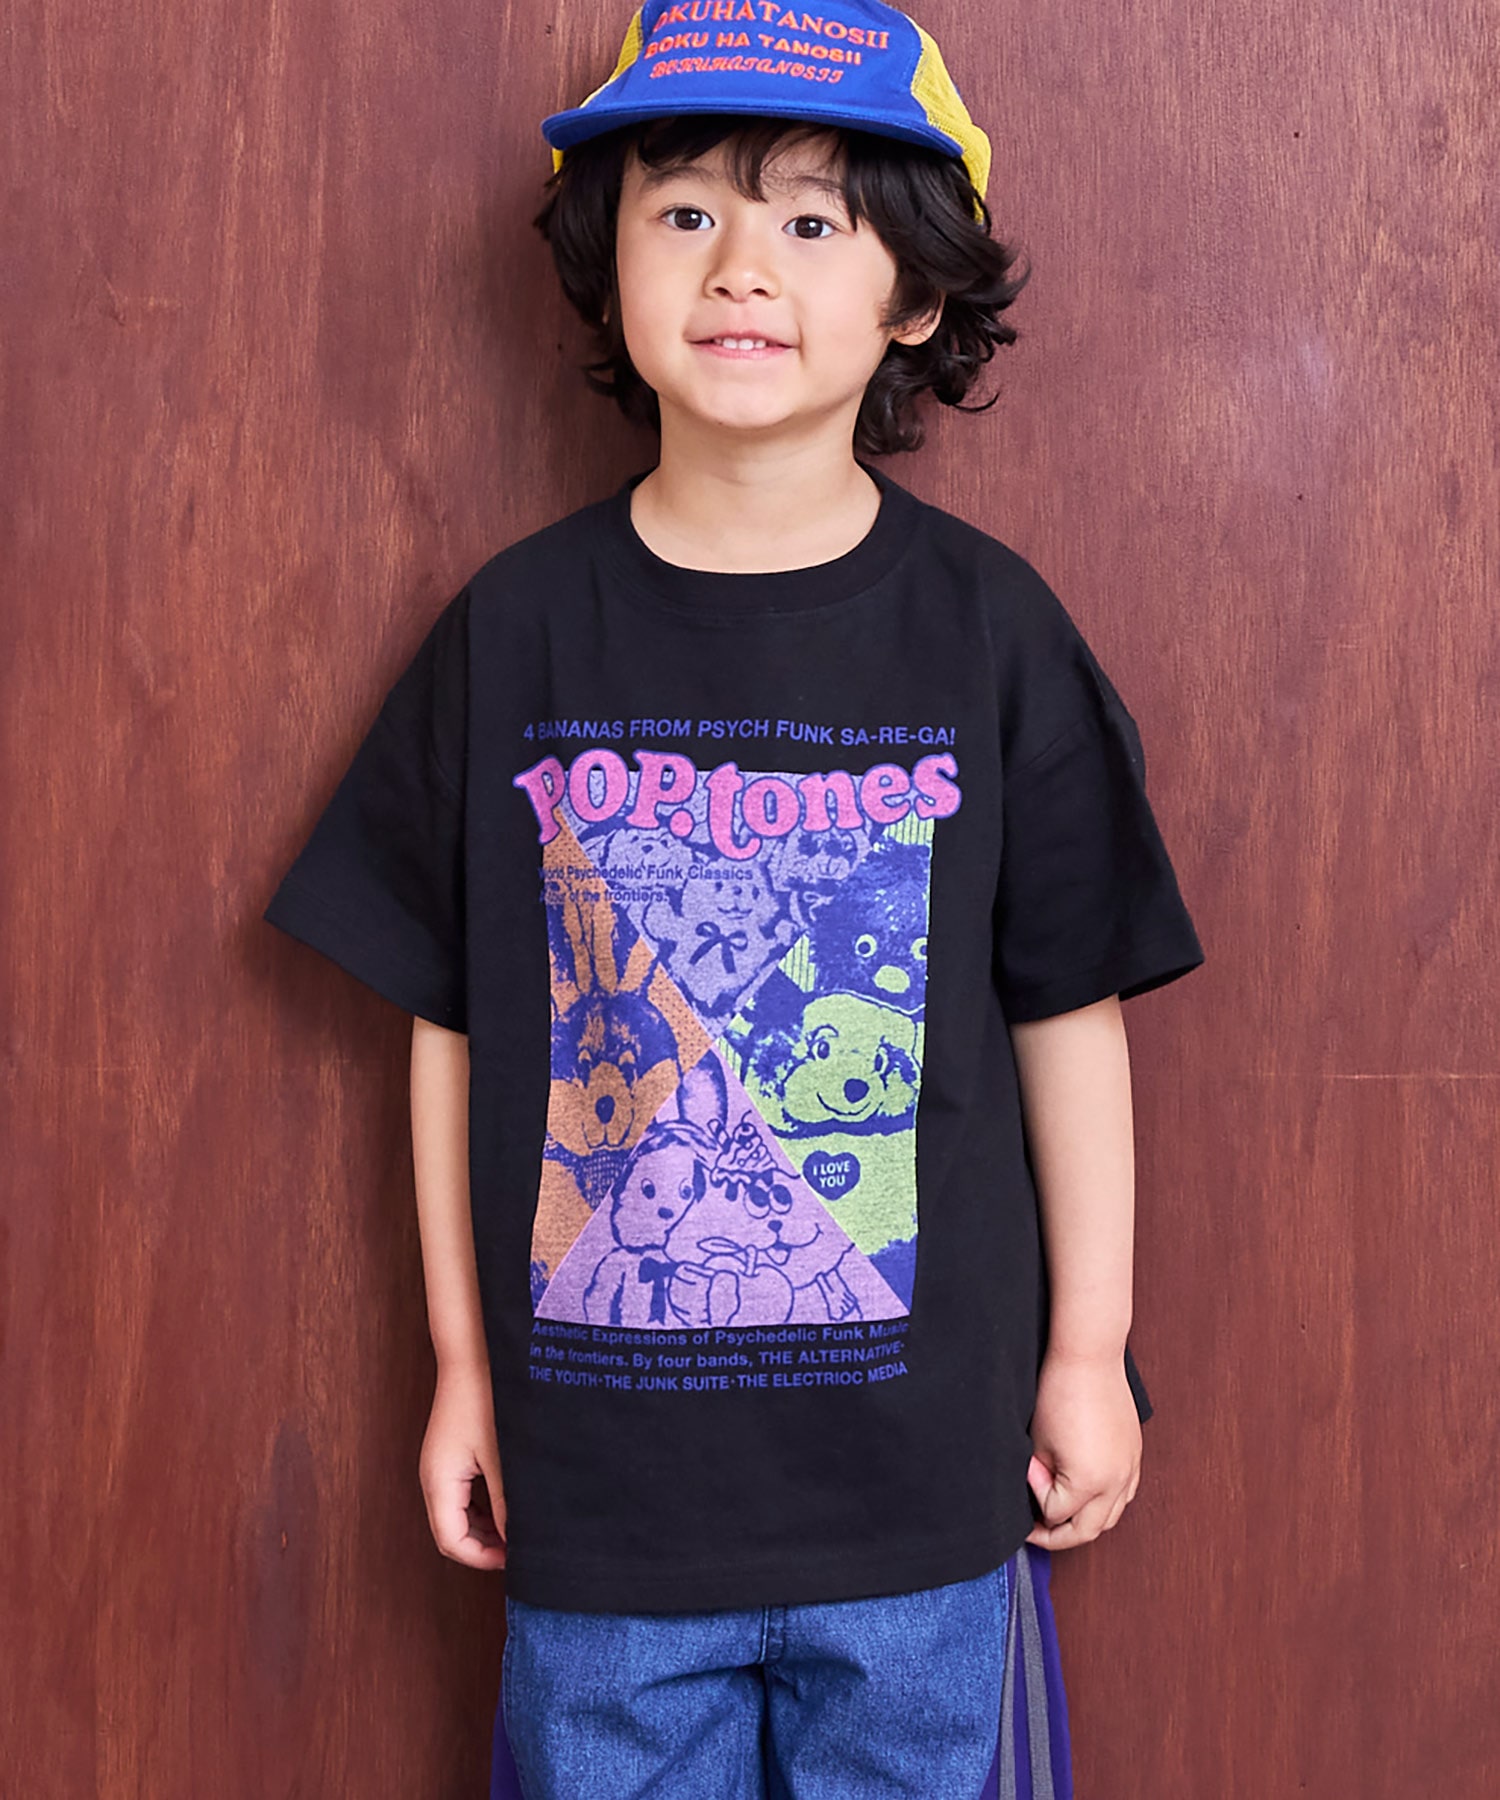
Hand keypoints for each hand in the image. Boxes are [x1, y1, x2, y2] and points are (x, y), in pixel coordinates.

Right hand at [419, 1361, 507, 1569]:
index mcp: (439, 1481)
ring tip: (522, 1526)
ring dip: (488, 1526)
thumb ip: (508, 1503)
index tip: (517, 1559)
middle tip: (523, 1547)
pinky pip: (466, 1493)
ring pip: (461, 1513)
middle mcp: (434, 1476)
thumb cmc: (486, 1397)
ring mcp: (442, 1464)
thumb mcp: (502, 1457)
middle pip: (453, 1531)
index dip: (483, 1559)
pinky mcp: (454, 1452)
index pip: (452, 1542)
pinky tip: (513, 1501)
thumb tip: (519, 1540)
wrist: (474, 1352)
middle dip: (486, 1546)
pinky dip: (487, 1505)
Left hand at [1025, 1351, 1141, 1549]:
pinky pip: (1124, 1495)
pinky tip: (1088, 1497)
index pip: (1056, 1513)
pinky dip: (1106, 1504)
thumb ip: (1041, 1477)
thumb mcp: (1039, 1442)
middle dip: (1059, 1535)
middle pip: (1087, 1530)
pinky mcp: (1134, 1456)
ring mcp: (1129, 1469)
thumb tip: (1042, 1491)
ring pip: (1110, 1517)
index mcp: (1089, 1481)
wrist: (1089, 1358)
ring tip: (1061, 1515)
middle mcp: (1116, 1482)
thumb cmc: (1061, 1392)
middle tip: (1037, 1529)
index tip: (1028, 1475)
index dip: (1035, 1495)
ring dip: (1085, 1522)